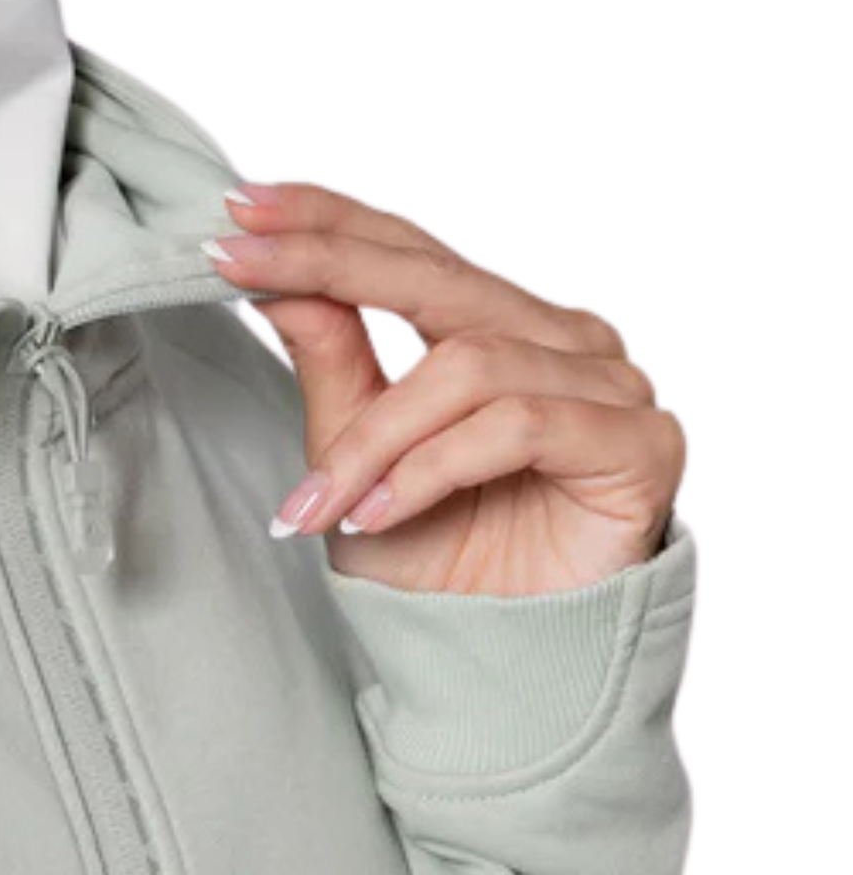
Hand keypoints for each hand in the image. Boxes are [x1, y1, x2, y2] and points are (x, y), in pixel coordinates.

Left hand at [201, 179, 685, 596]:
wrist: (506, 671)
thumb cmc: (439, 555)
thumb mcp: (354, 449)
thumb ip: (330, 354)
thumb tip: (270, 266)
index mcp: (497, 319)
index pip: (405, 244)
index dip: (322, 218)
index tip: (236, 206)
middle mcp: (558, 336)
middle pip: (433, 275)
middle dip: (325, 261)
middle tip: (238, 262)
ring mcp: (609, 382)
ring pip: (466, 365)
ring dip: (376, 435)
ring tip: (321, 497)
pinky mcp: (641, 441)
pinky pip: (517, 425)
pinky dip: (431, 468)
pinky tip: (377, 512)